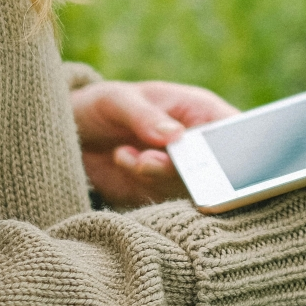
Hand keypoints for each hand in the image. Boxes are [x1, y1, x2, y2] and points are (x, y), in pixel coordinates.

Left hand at [72, 81, 238, 207]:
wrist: (71, 135)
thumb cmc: (102, 105)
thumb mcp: (119, 101)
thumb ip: (146, 117)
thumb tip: (175, 135)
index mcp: (201, 113)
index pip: (233, 133)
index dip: (231, 149)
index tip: (200, 156)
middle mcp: (198, 146)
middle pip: (217, 171)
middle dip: (180, 170)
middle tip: (146, 160)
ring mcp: (181, 174)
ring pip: (189, 190)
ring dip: (154, 176)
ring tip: (124, 153)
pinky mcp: (160, 196)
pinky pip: (163, 204)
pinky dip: (139, 186)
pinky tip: (121, 158)